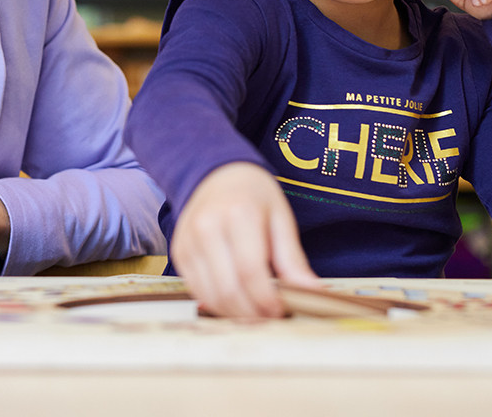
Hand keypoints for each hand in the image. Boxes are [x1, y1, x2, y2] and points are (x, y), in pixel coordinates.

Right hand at [171, 162, 319, 318]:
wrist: (215, 174)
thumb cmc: (253, 195)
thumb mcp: (280, 217)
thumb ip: (292, 258)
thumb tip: (311, 292)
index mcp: (237, 214)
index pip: (250, 271)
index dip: (266, 299)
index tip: (281, 311)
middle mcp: (206, 227)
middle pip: (228, 289)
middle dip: (253, 313)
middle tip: (271, 317)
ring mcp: (188, 241)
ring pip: (210, 296)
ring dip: (235, 314)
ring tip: (256, 311)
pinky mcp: (179, 253)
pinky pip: (197, 291)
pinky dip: (218, 304)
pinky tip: (236, 301)